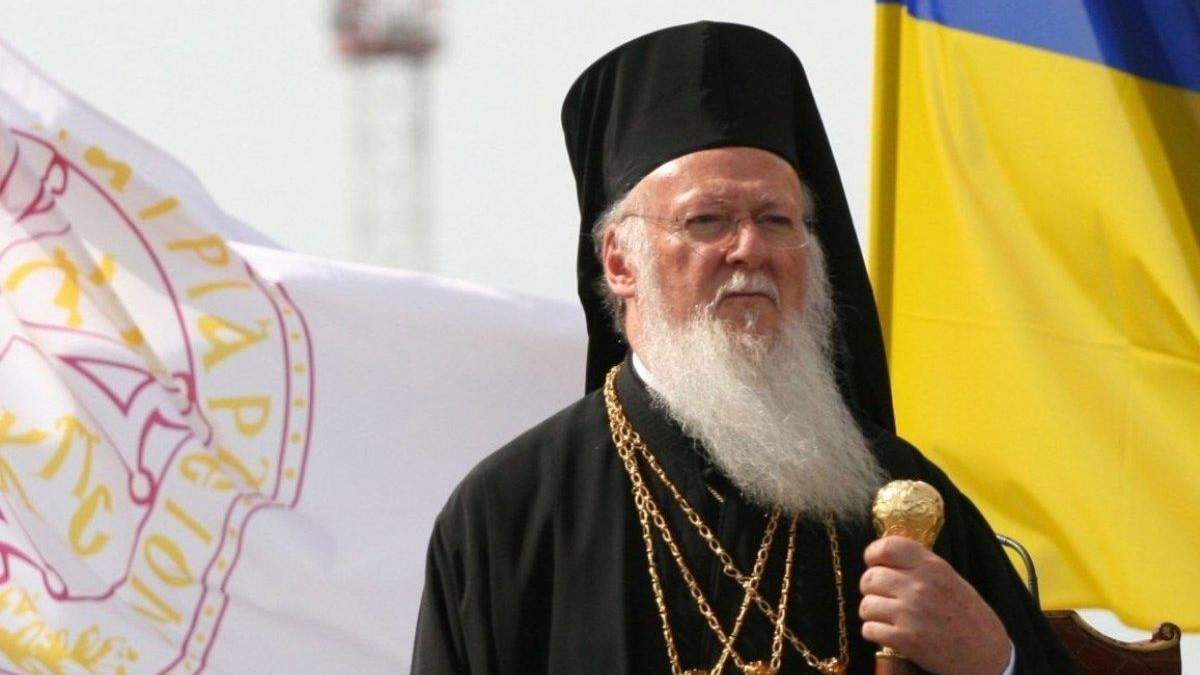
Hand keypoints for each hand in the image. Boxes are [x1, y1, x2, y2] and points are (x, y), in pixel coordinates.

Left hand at [859, 536, 1010, 673]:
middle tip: (884, 596)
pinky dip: (874, 632)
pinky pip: (869, 629)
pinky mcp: (905, 640)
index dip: (873, 555)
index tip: (875, 563)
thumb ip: (919, 566)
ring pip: (866, 605)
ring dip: (873, 613)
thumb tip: (884, 558)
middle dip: (872, 588)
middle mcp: (919, 587)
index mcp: (932, 567)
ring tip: (887, 617)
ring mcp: (911, 613)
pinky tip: (888, 632)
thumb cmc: (968, 615)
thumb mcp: (950, 579)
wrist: (986, 654)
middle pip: (870, 578)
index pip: (887, 547)